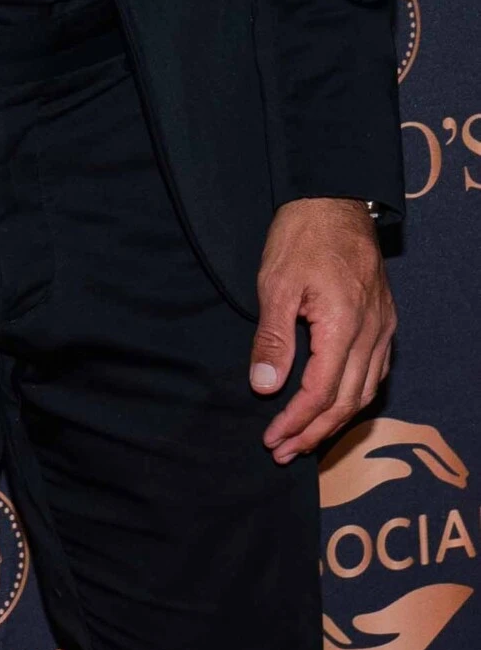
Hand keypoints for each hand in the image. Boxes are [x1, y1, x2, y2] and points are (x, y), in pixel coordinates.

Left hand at [251, 197, 395, 461]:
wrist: (335, 198)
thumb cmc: (302, 236)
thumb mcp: (275, 284)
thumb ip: (273, 338)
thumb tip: (265, 386)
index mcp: (344, 324)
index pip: (321, 392)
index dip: (296, 421)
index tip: (272, 439)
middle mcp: (372, 331)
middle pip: (347, 401)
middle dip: (314, 432)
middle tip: (284, 451)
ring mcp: (383, 326)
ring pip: (366, 391)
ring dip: (335, 420)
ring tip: (305, 437)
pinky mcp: (384, 318)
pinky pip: (374, 371)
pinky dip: (354, 396)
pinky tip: (334, 403)